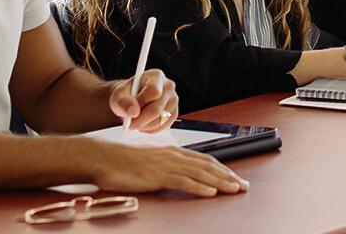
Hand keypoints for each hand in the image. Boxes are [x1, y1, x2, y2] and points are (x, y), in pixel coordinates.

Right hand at [92, 143, 248, 195]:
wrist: (102, 157)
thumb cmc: (122, 161)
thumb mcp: (149, 160)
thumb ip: (165, 165)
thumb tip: (178, 173)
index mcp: (173, 152)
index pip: (204, 160)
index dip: (222, 169)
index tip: (235, 177)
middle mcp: (173, 155)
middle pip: (207, 166)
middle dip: (228, 176)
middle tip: (243, 186)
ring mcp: (166, 164)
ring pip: (200, 173)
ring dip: (220, 182)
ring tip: (234, 189)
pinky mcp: (156, 175)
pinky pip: (182, 181)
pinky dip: (199, 187)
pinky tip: (210, 193)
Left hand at [109, 69, 178, 131]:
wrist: (132, 101)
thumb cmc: (127, 95)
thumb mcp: (119, 95)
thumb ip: (124, 102)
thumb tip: (133, 112)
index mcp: (156, 76)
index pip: (154, 91)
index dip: (141, 104)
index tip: (131, 111)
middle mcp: (168, 86)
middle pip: (157, 109)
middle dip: (141, 120)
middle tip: (130, 124)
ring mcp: (173, 100)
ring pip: (160, 120)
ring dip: (145, 126)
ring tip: (137, 120)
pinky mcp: (173, 113)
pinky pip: (163, 127)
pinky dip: (151, 129)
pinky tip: (144, 123)